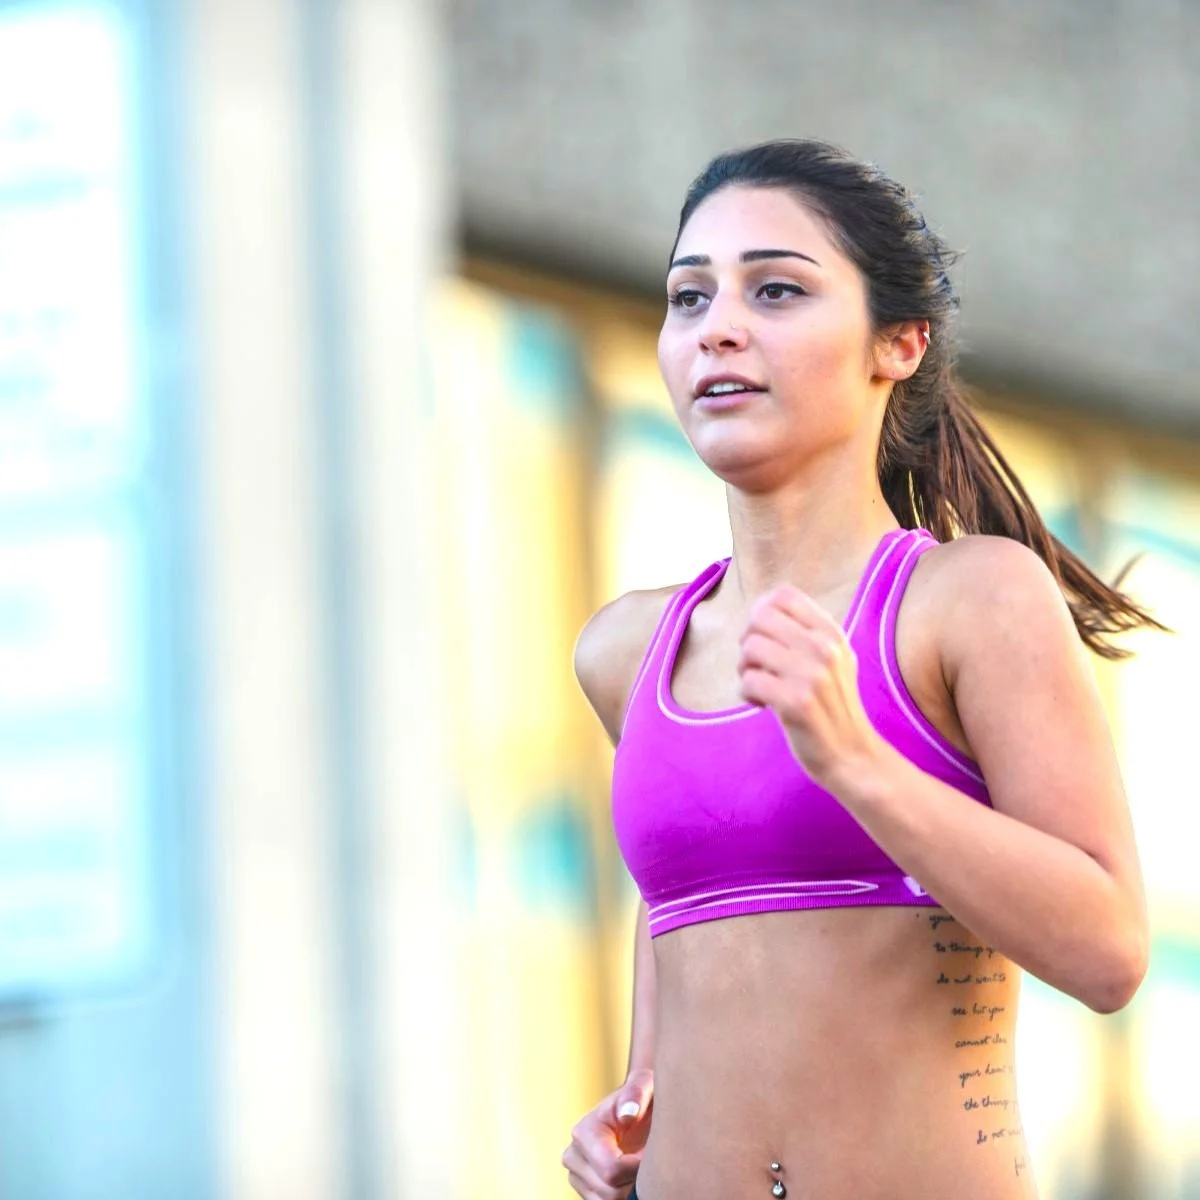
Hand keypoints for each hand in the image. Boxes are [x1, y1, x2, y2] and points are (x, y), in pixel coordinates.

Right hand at [562, 1068, 653, 1199]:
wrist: (635, 1106)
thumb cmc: (642, 1095)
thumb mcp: (644, 1085)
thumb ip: (636, 1094)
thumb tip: (627, 1114)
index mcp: (584, 1132)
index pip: (611, 1171)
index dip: (638, 1170)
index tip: (652, 1156)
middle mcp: (573, 1155)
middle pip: (609, 1192)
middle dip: (634, 1181)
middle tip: (648, 1161)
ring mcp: (576, 1175)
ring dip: (628, 1189)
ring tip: (640, 1167)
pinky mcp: (584, 1189)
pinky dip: (622, 1196)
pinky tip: (632, 1177)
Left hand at [737, 585, 882, 789]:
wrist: (853, 755)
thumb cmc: (833, 706)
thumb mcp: (835, 659)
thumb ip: (807, 632)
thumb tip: (760, 607)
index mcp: (832, 634)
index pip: (783, 595)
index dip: (761, 612)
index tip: (764, 639)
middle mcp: (824, 648)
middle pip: (759, 618)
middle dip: (748, 640)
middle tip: (757, 665)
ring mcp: (811, 675)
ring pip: (750, 648)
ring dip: (745, 669)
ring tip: (760, 686)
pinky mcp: (796, 702)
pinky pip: (748, 681)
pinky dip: (747, 694)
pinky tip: (762, 706)